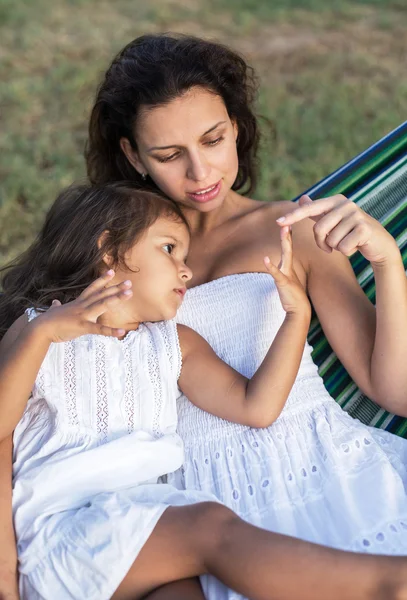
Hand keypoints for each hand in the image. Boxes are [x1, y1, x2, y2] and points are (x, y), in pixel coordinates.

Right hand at [34, 270, 132, 342]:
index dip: (102, 280)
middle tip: (130, 282)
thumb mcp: (54, 311)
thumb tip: (55, 302)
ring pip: (103, 304)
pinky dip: (111, 331)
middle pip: (102, 294)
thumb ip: (57, 306)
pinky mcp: (82, 326)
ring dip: (116, 299)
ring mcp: (83, 315)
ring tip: (129, 294)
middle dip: (116, 288)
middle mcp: (83, 306)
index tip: (112, 272)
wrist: (40, 328)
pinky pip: (99, 329)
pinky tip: (122, 331)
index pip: (93, 289)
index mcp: (78, 303)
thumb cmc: (47, 321)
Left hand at [264, 226, 310, 316]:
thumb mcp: (287, 282)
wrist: (299, 310)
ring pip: (286, 256)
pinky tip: (265, 259)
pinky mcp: (283, 283)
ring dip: (285, 243)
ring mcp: (287, 275)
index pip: (288, 250)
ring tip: (283, 231)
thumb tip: (278, 269)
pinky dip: (271, 266)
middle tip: (286, 223)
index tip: (287, 225)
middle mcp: (289, 269)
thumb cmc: (293, 297)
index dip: (287, 237)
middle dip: (286, 235)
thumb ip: (283, 275)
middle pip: (288, 248)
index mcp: (289, 268)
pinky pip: (276, 273)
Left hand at [276, 194, 398, 265]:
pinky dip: (347, 251)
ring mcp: (356, 215)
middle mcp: (345, 204)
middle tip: (330, 246)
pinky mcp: (364, 228)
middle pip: (319, 229)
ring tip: (346, 243)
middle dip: (322, 243)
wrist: (379, 242)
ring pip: (331, 240)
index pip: (309, 209)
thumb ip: (317, 211)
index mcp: (335, 201)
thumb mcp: (334, 220)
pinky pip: (343, 247)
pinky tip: (356, 246)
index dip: (293, 216)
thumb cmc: (351, 231)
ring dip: (335, 248)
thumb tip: (302, 198)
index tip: (278, 223)